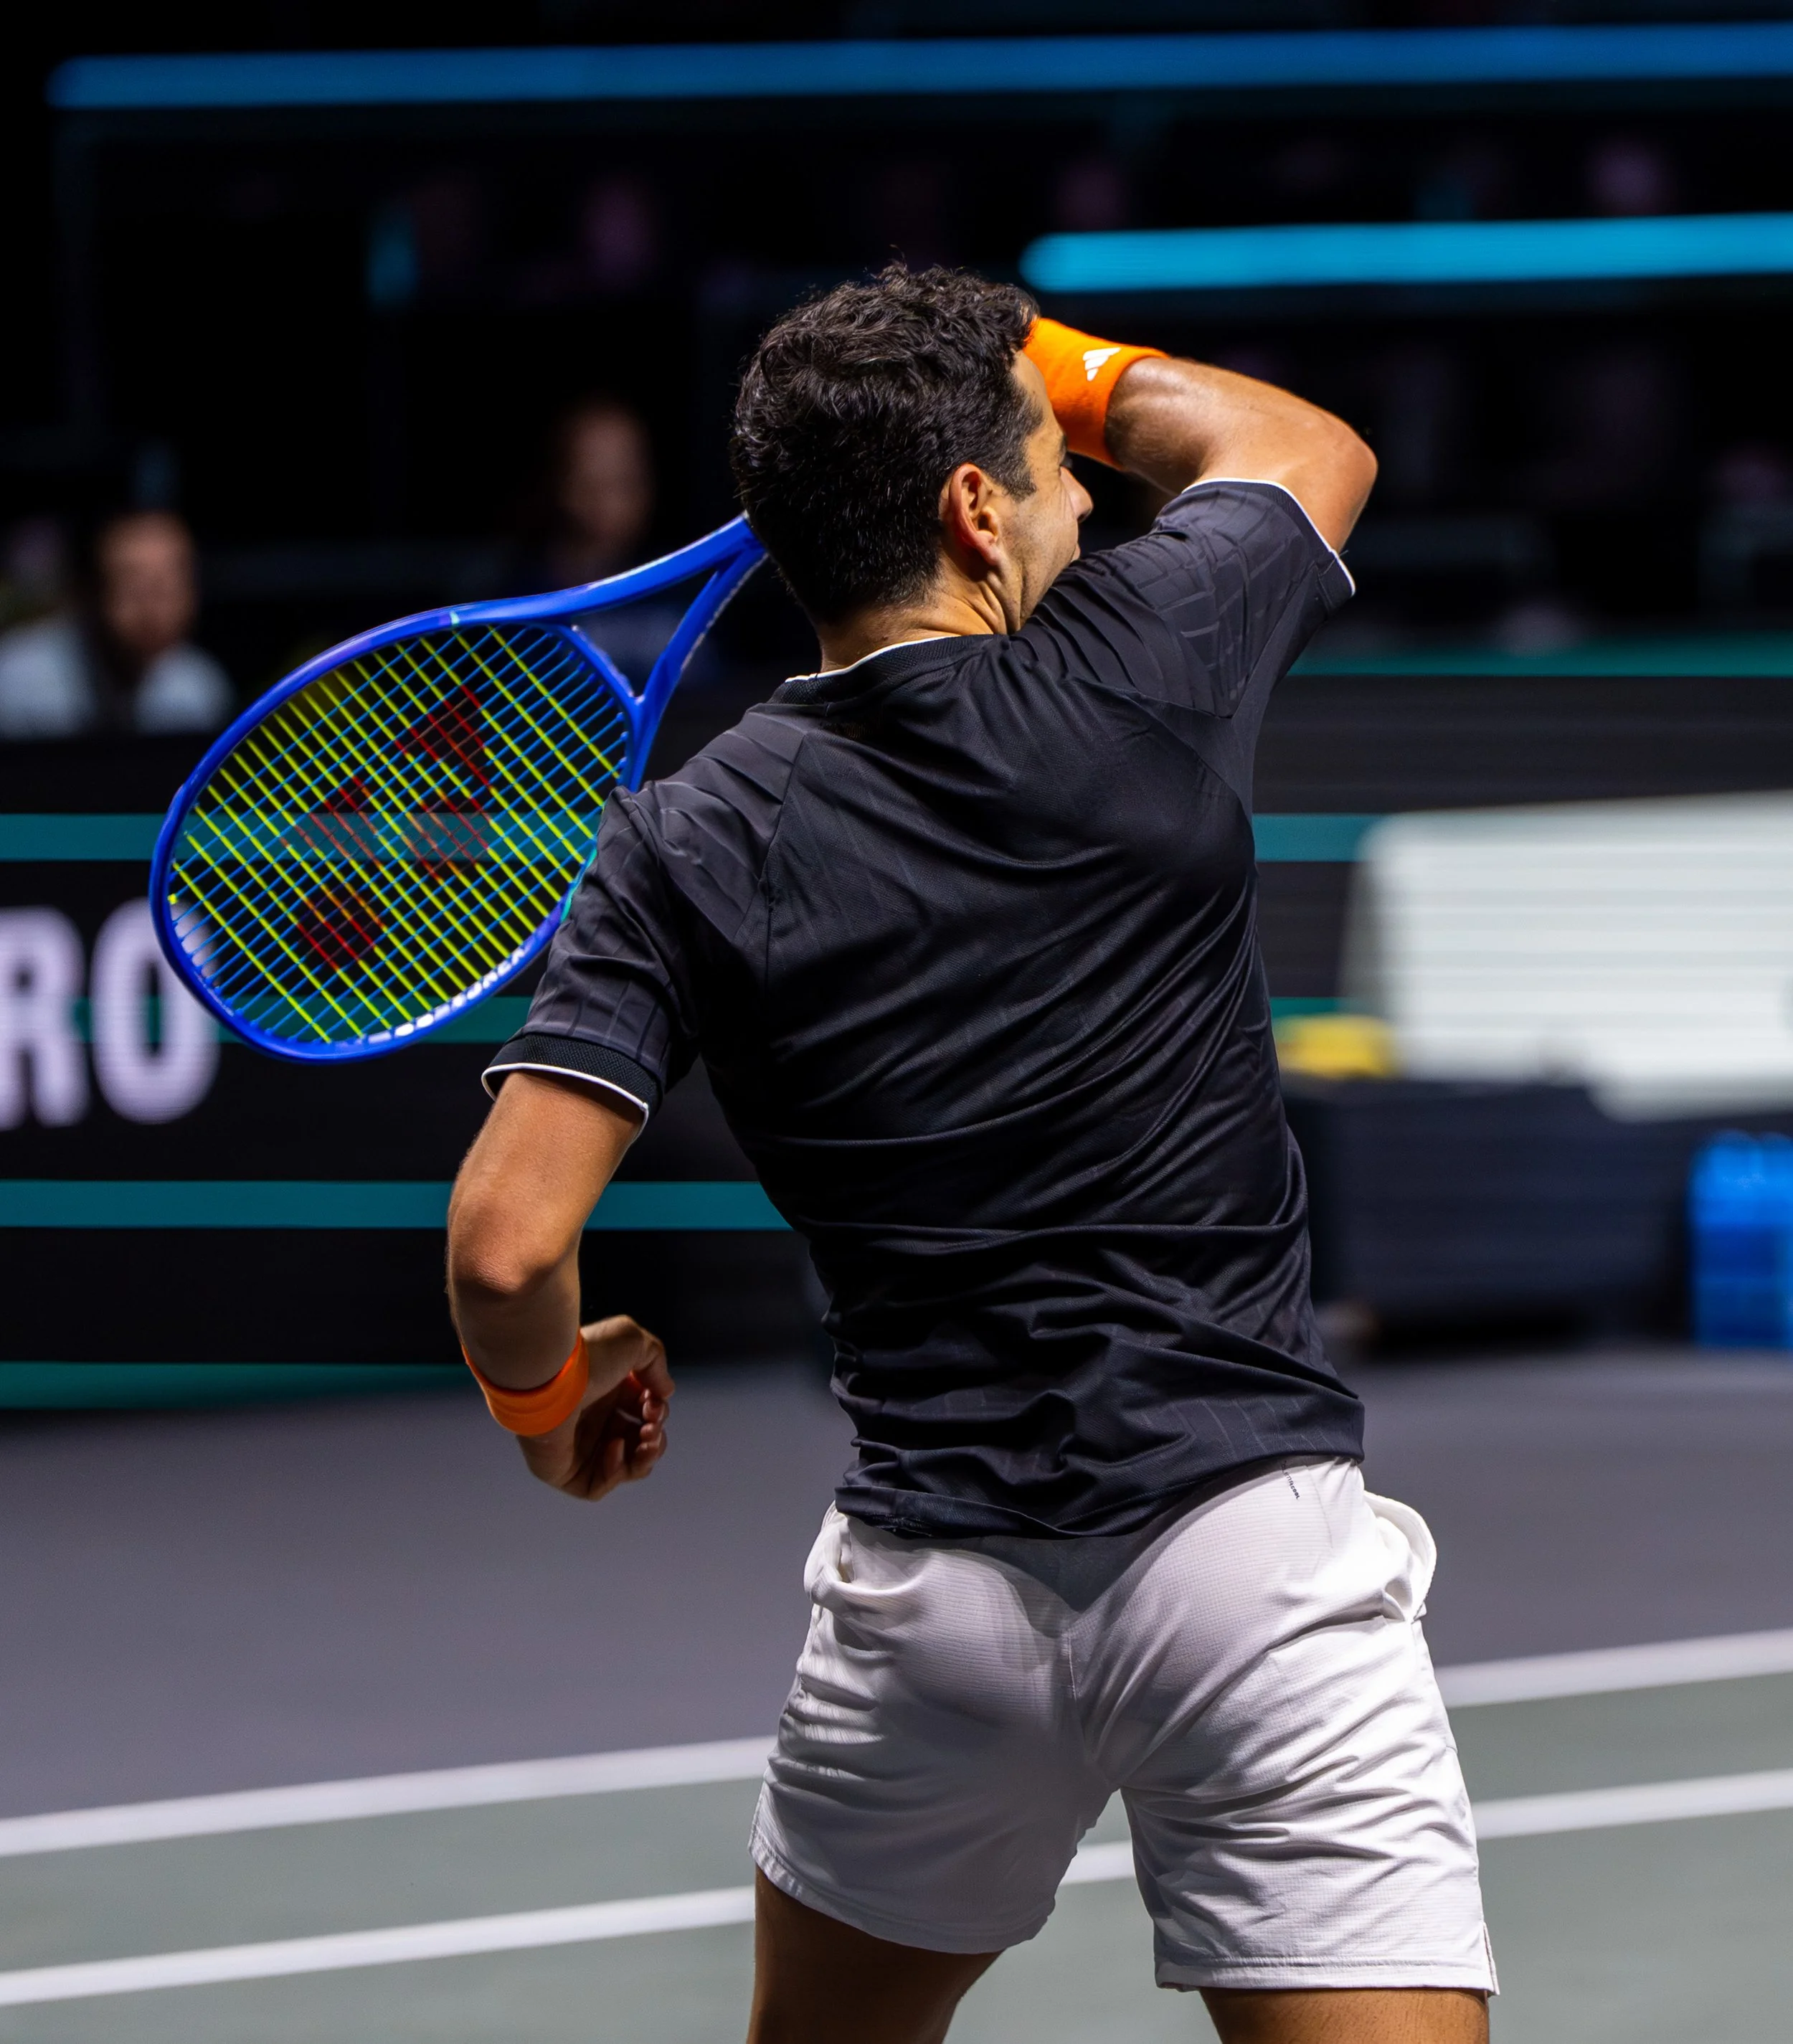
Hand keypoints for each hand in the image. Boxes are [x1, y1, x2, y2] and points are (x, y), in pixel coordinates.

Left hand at [516, 1315, 673, 1501]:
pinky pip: (596, 1486)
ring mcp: (577, 1447)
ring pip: (622, 1468)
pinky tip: (614, 1446)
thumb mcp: (634, 1342)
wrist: (550, 1378)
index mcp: (605, 1392)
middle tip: (651, 1428)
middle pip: (636, 1443)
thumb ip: (655, 1364)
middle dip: (655, 1439)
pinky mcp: (562, 1471)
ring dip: (643, 1459)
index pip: (641, 1413)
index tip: (655, 1404)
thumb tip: (665, 1392)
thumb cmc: (589, 1358)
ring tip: (645, 1442)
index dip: (658, 1413)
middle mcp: (591, 1419)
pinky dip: (615, 1472)